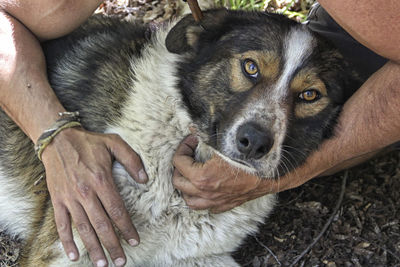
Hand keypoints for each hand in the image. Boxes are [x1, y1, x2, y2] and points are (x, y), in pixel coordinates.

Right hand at [41, 127, 146, 266]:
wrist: (57, 139)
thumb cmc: (88, 142)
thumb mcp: (114, 143)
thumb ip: (131, 159)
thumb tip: (144, 179)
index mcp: (101, 180)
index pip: (117, 210)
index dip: (127, 228)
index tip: (134, 241)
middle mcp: (85, 192)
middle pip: (102, 225)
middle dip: (113, 245)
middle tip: (121, 261)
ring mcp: (70, 198)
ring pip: (83, 228)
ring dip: (93, 248)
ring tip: (102, 264)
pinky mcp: (57, 200)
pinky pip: (61, 224)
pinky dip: (67, 241)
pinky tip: (74, 255)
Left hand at [172, 135, 264, 212]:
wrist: (269, 176)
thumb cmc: (248, 159)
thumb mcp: (225, 143)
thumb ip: (206, 136)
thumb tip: (193, 129)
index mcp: (202, 176)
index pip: (178, 162)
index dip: (183, 148)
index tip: (192, 141)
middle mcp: (205, 192)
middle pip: (178, 181)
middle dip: (180, 166)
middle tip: (189, 155)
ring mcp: (214, 201)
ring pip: (188, 199)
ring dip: (186, 186)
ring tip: (191, 174)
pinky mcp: (223, 205)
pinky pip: (205, 207)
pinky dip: (200, 198)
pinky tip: (204, 188)